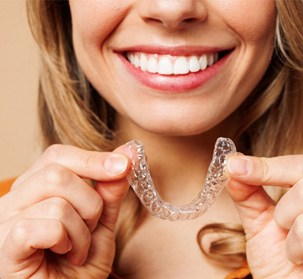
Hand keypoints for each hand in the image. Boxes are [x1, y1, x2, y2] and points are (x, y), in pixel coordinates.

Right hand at [0, 143, 130, 277]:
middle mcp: (15, 198)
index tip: (125, 164)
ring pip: (58, 201)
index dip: (94, 159)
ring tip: (77, 249)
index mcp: (35, 187)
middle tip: (90, 228)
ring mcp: (5, 221)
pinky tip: (64, 255)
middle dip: (90, 203)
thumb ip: (110, 190)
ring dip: (82, 231)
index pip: (59, 156)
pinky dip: (69, 242)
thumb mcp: (101, 223)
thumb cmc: (78, 265)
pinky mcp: (5, 244)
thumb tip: (128, 153)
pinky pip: (49, 226)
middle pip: (58, 173)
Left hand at [226, 154, 302, 278]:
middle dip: (283, 210)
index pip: (292, 164)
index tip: (233, 167)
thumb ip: (247, 194)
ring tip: (294, 248)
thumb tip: (232, 165)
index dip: (263, 166)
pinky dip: (300, 250)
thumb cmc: (278, 259)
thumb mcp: (259, 222)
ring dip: (292, 235)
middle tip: (282, 227)